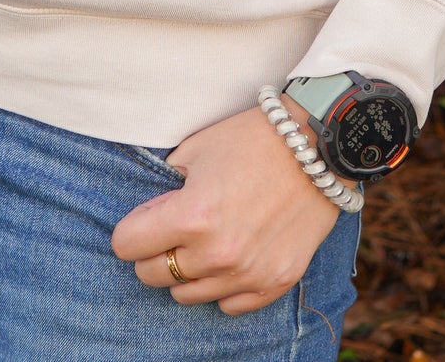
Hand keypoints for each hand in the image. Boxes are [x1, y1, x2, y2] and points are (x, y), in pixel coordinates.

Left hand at [110, 96, 340, 315]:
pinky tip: (232, 255)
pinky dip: (223, 285)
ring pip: (187, 295)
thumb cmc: (253, 139)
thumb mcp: (196, 148)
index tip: (146, 219)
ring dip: (187, 270)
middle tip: (173, 229)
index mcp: (192, 215)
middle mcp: (216, 253)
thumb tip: (150, 212)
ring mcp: (247, 273)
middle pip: (153, 275)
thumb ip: (167, 185)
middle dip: (154, 251)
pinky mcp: (274, 283)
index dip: (132, 229)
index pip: (127, 246)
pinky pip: (229, 306)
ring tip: (204, 240)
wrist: (317, 146)